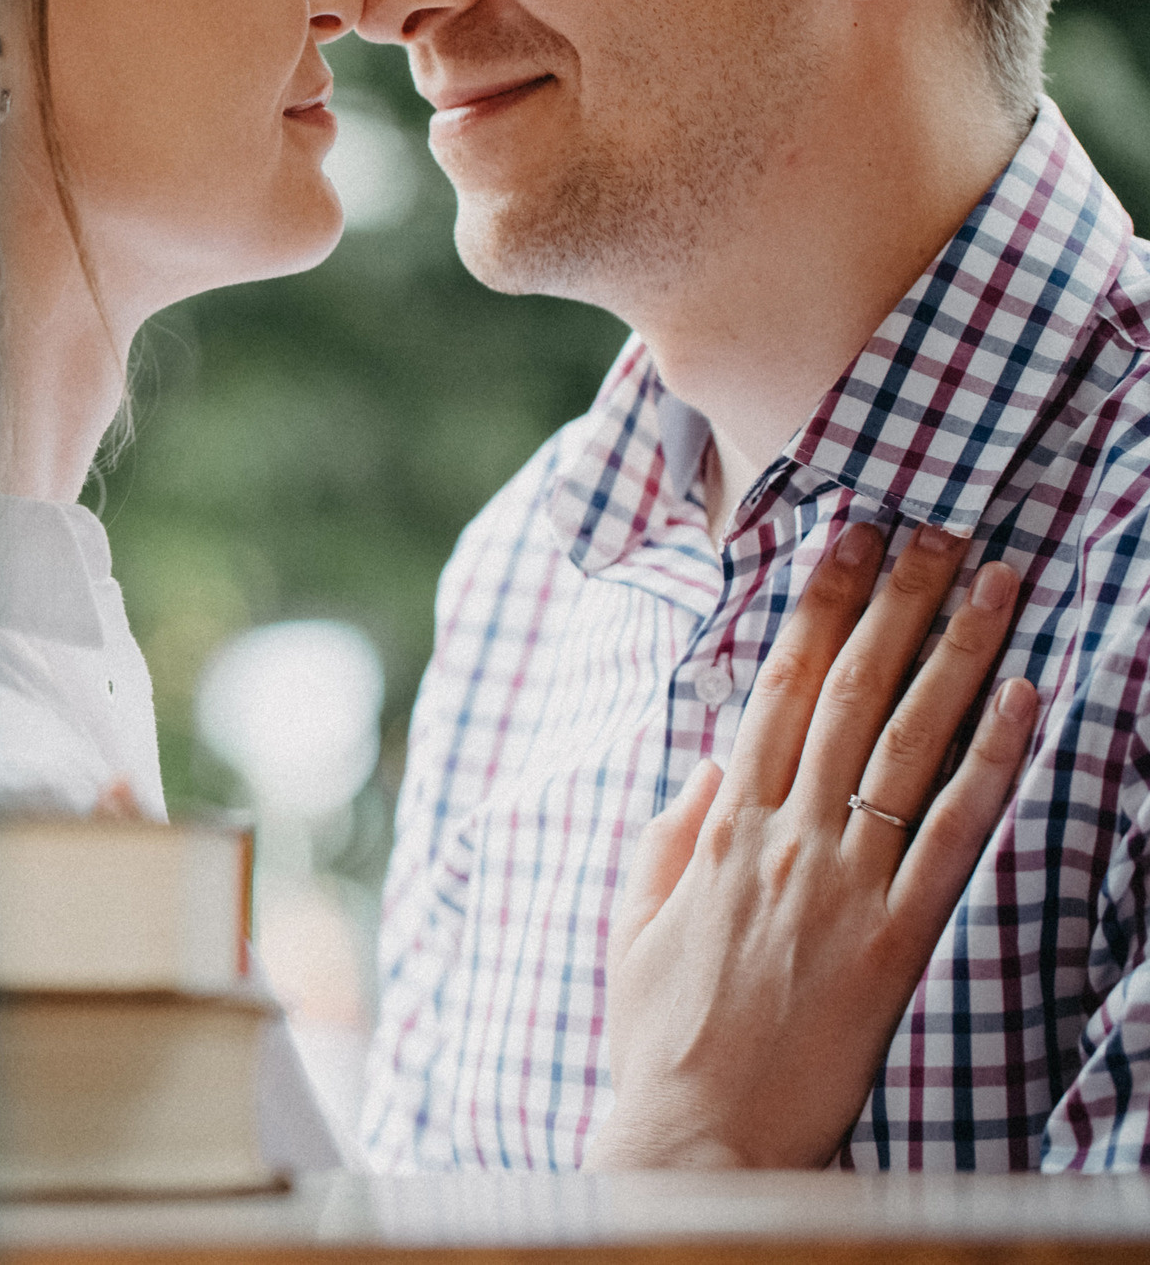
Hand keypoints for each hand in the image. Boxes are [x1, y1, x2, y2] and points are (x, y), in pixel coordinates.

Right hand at [586, 522, 1040, 1168]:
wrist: (697, 1134)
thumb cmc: (660, 1032)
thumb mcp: (639, 920)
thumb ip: (673, 833)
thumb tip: (713, 760)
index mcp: (722, 829)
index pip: (777, 691)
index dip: (815, 607)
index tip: (843, 539)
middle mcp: (785, 839)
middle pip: (850, 696)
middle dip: (891, 601)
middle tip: (930, 526)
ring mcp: (843, 886)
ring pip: (907, 744)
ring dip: (953, 653)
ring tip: (990, 580)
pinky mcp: (894, 940)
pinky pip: (951, 836)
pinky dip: (989, 762)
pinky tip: (1021, 700)